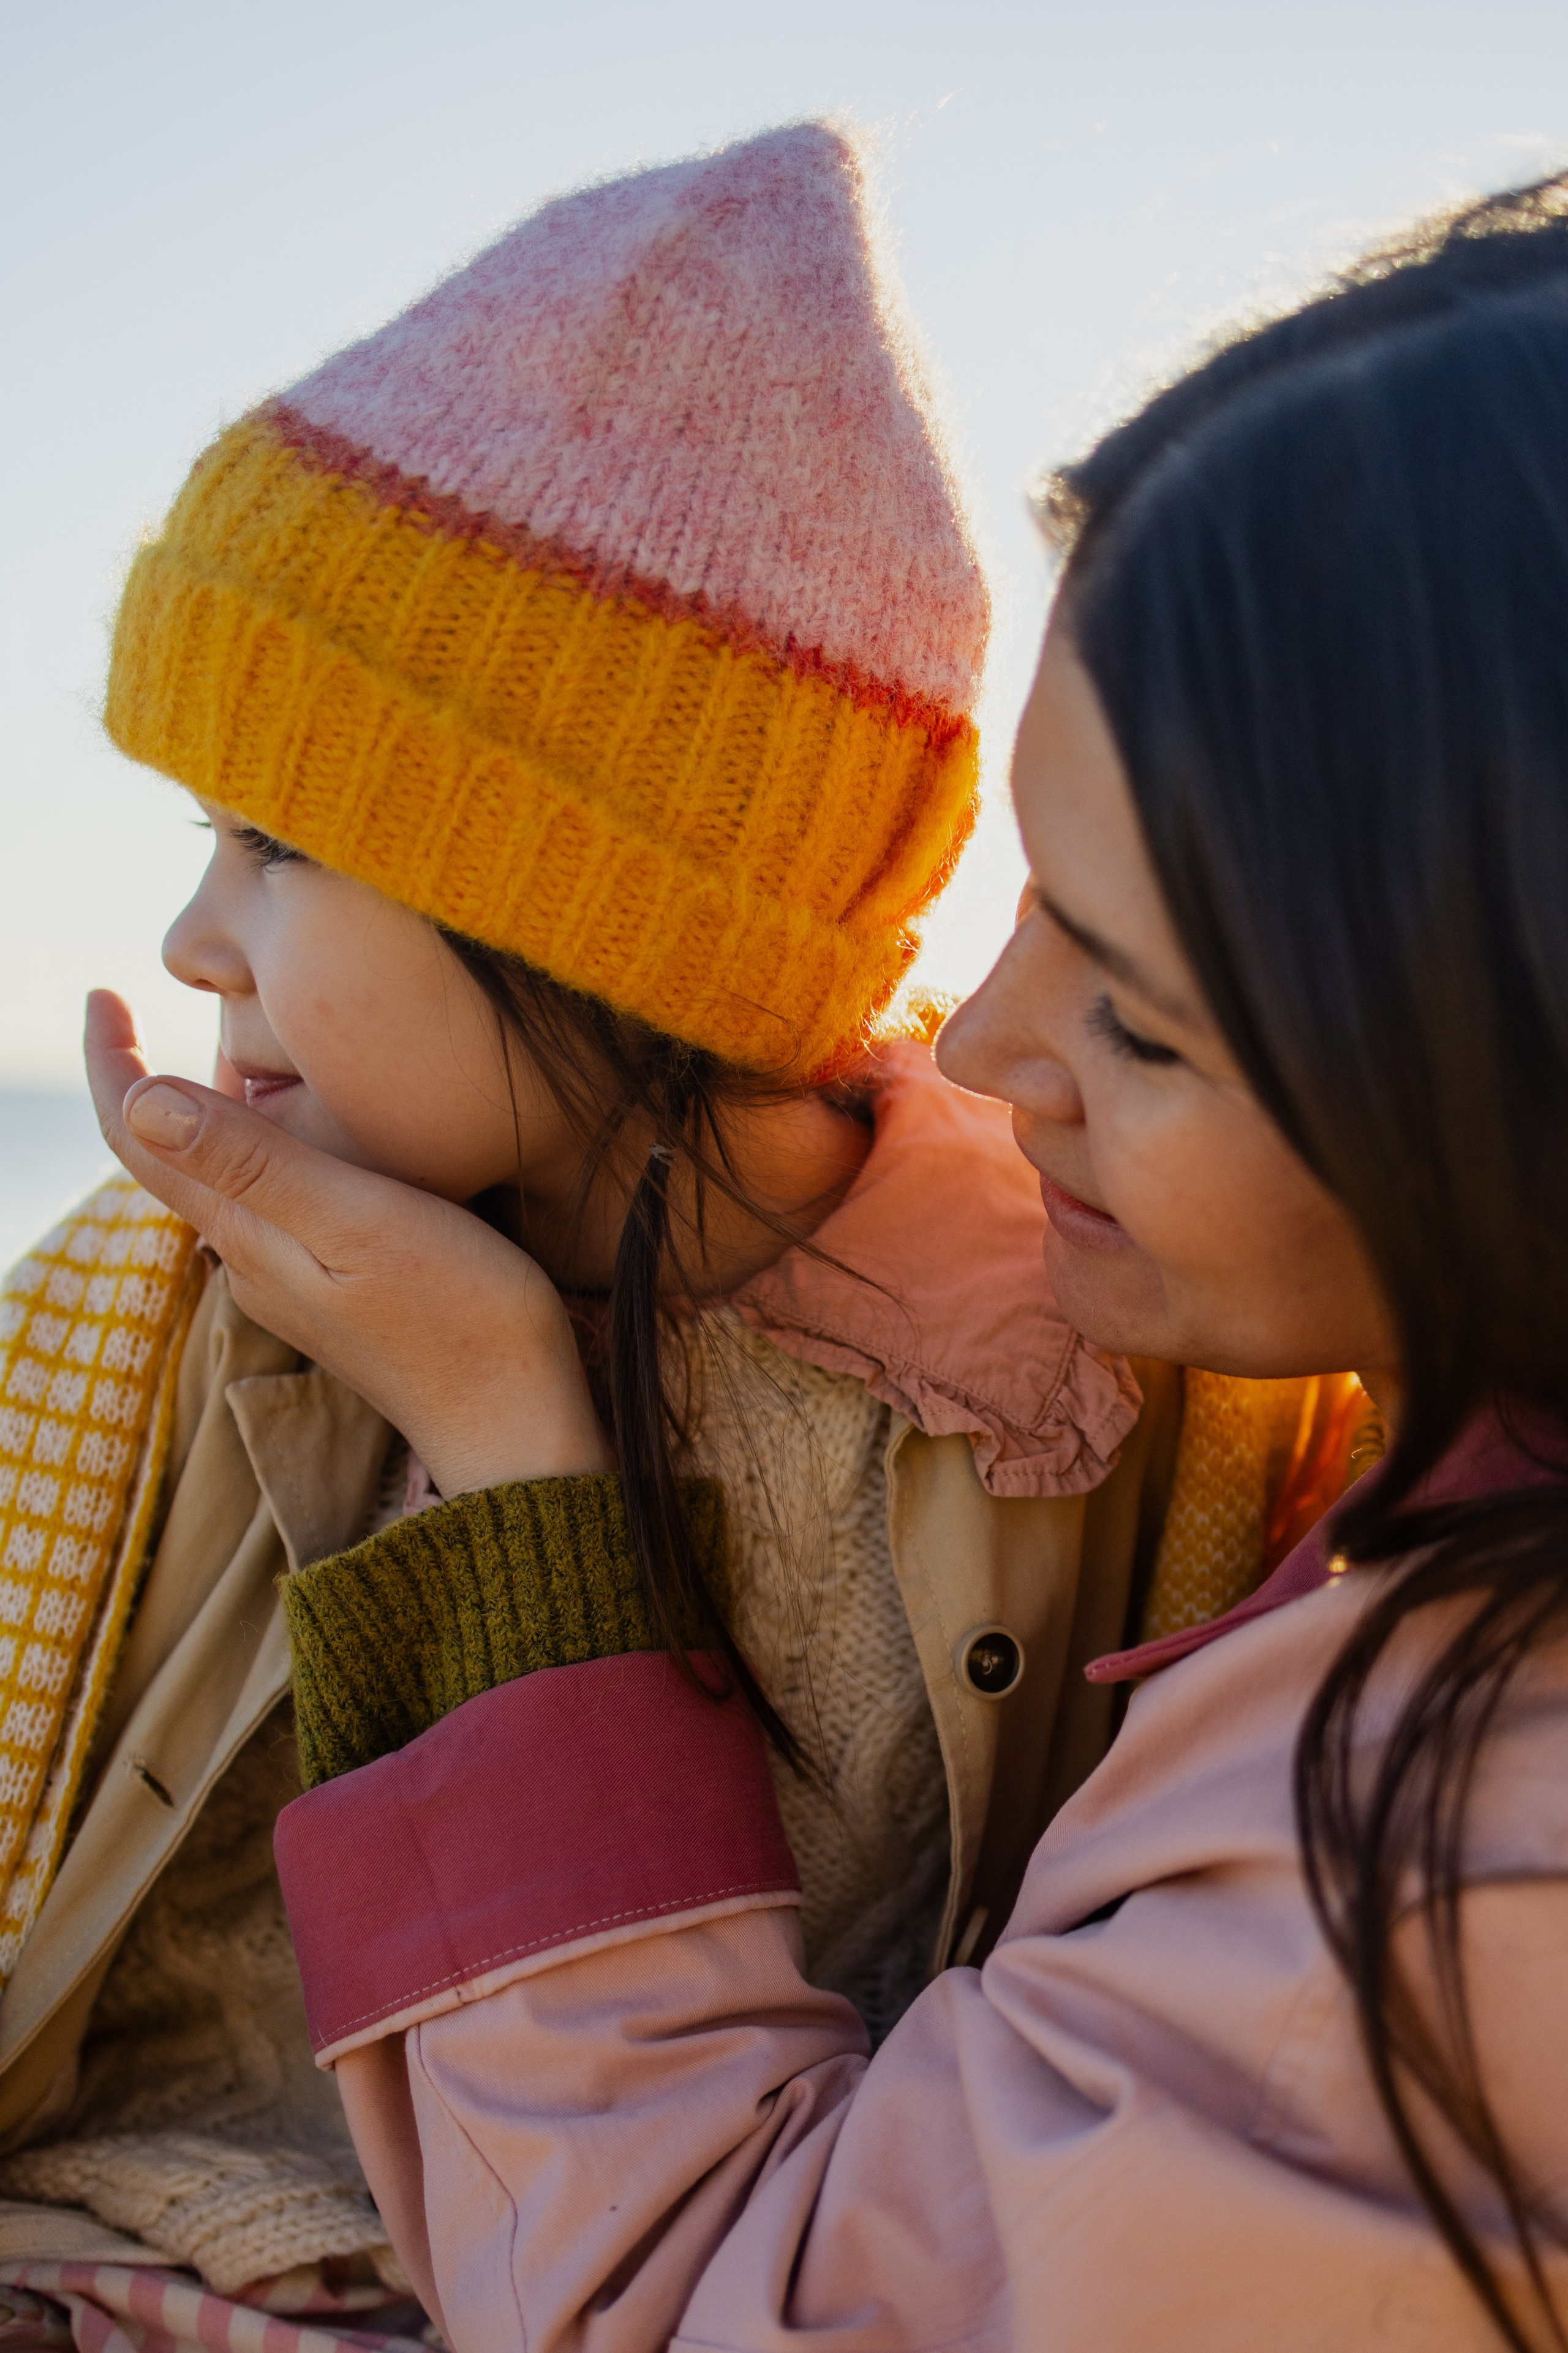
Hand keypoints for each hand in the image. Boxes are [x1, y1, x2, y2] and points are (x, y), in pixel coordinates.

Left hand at [85, 992, 613, 1496]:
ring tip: (234, 1042)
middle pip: (172, 1156)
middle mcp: (252, 1259)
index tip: (98, 993)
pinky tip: (308, 1125)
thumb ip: (255, 1161)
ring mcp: (293, 1280)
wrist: (516, 1422)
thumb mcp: (355, 1220)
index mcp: (246, 1232)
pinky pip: (274, 1201)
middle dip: (148, 1078)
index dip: (108, 1063)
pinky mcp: (338, 1290)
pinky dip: (267, 1144)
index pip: (139, 1139)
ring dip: (211, 1110)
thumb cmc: (457, 1314)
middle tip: (146, 1000)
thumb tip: (142, 1099)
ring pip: (226, 1177)